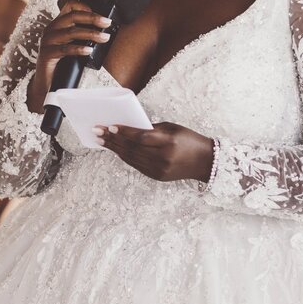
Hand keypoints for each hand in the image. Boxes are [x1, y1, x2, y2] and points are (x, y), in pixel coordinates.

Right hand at [26, 1, 112, 112]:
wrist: (46, 84)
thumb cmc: (62, 65)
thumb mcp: (73, 46)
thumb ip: (82, 36)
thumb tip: (103, 31)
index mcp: (57, 25)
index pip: (69, 7)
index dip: (84, 7)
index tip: (99, 15)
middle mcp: (50, 30)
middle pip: (72, 17)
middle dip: (92, 18)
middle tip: (107, 23)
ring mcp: (47, 41)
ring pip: (71, 32)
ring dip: (91, 34)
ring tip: (104, 38)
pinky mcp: (46, 54)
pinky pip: (65, 49)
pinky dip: (79, 49)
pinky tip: (89, 50)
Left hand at [97, 122, 214, 181]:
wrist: (205, 162)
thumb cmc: (189, 140)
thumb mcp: (172, 128)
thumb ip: (151, 129)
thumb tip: (129, 128)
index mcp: (168, 143)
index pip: (140, 137)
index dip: (124, 132)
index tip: (110, 126)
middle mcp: (162, 158)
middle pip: (132, 148)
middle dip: (113, 139)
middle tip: (97, 131)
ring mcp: (159, 169)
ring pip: (131, 158)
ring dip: (115, 149)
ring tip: (101, 140)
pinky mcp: (156, 176)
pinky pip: (136, 165)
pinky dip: (124, 157)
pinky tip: (115, 150)